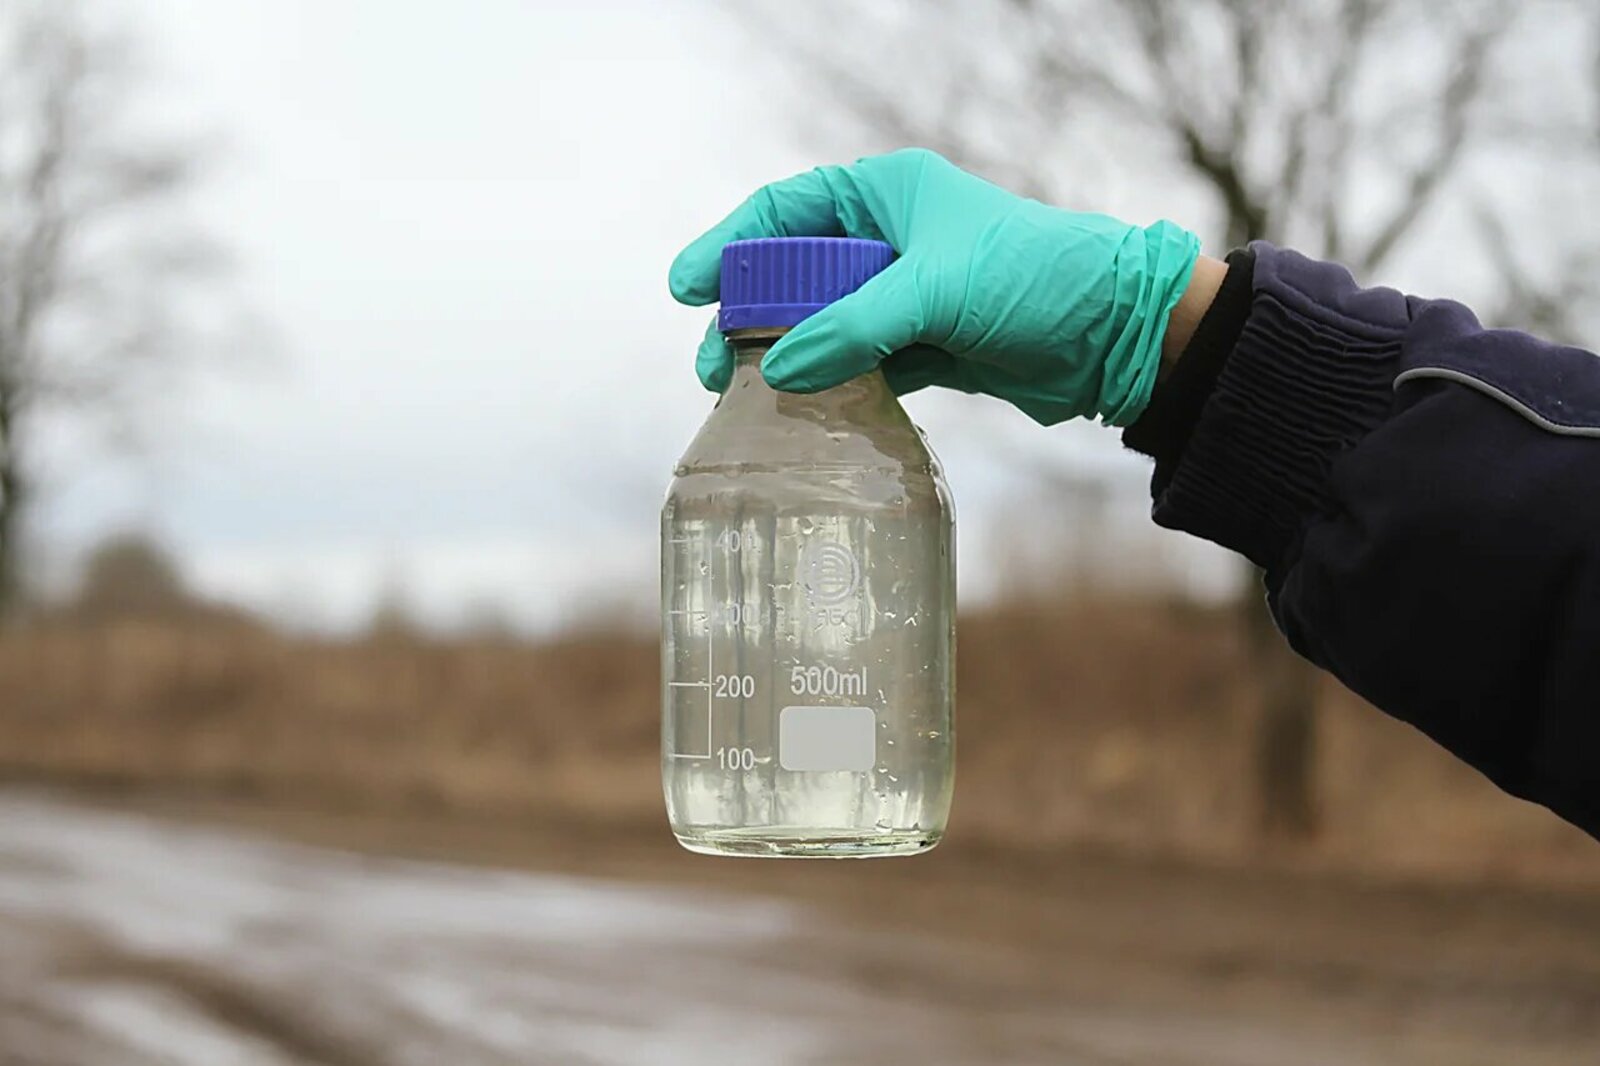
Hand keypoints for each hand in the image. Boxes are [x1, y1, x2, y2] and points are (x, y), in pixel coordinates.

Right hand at [668, 148, 1202, 425]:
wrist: (1116, 335)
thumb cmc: (1034, 280)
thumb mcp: (936, 292)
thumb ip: (854, 328)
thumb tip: (777, 371)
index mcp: (886, 194)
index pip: (783, 211)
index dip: (729, 246)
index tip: (685, 289)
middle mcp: (889, 239)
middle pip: (792, 274)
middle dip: (747, 315)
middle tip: (713, 362)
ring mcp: (905, 295)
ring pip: (820, 324)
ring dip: (782, 355)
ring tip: (740, 393)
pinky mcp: (925, 345)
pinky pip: (856, 362)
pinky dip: (827, 383)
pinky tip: (798, 408)